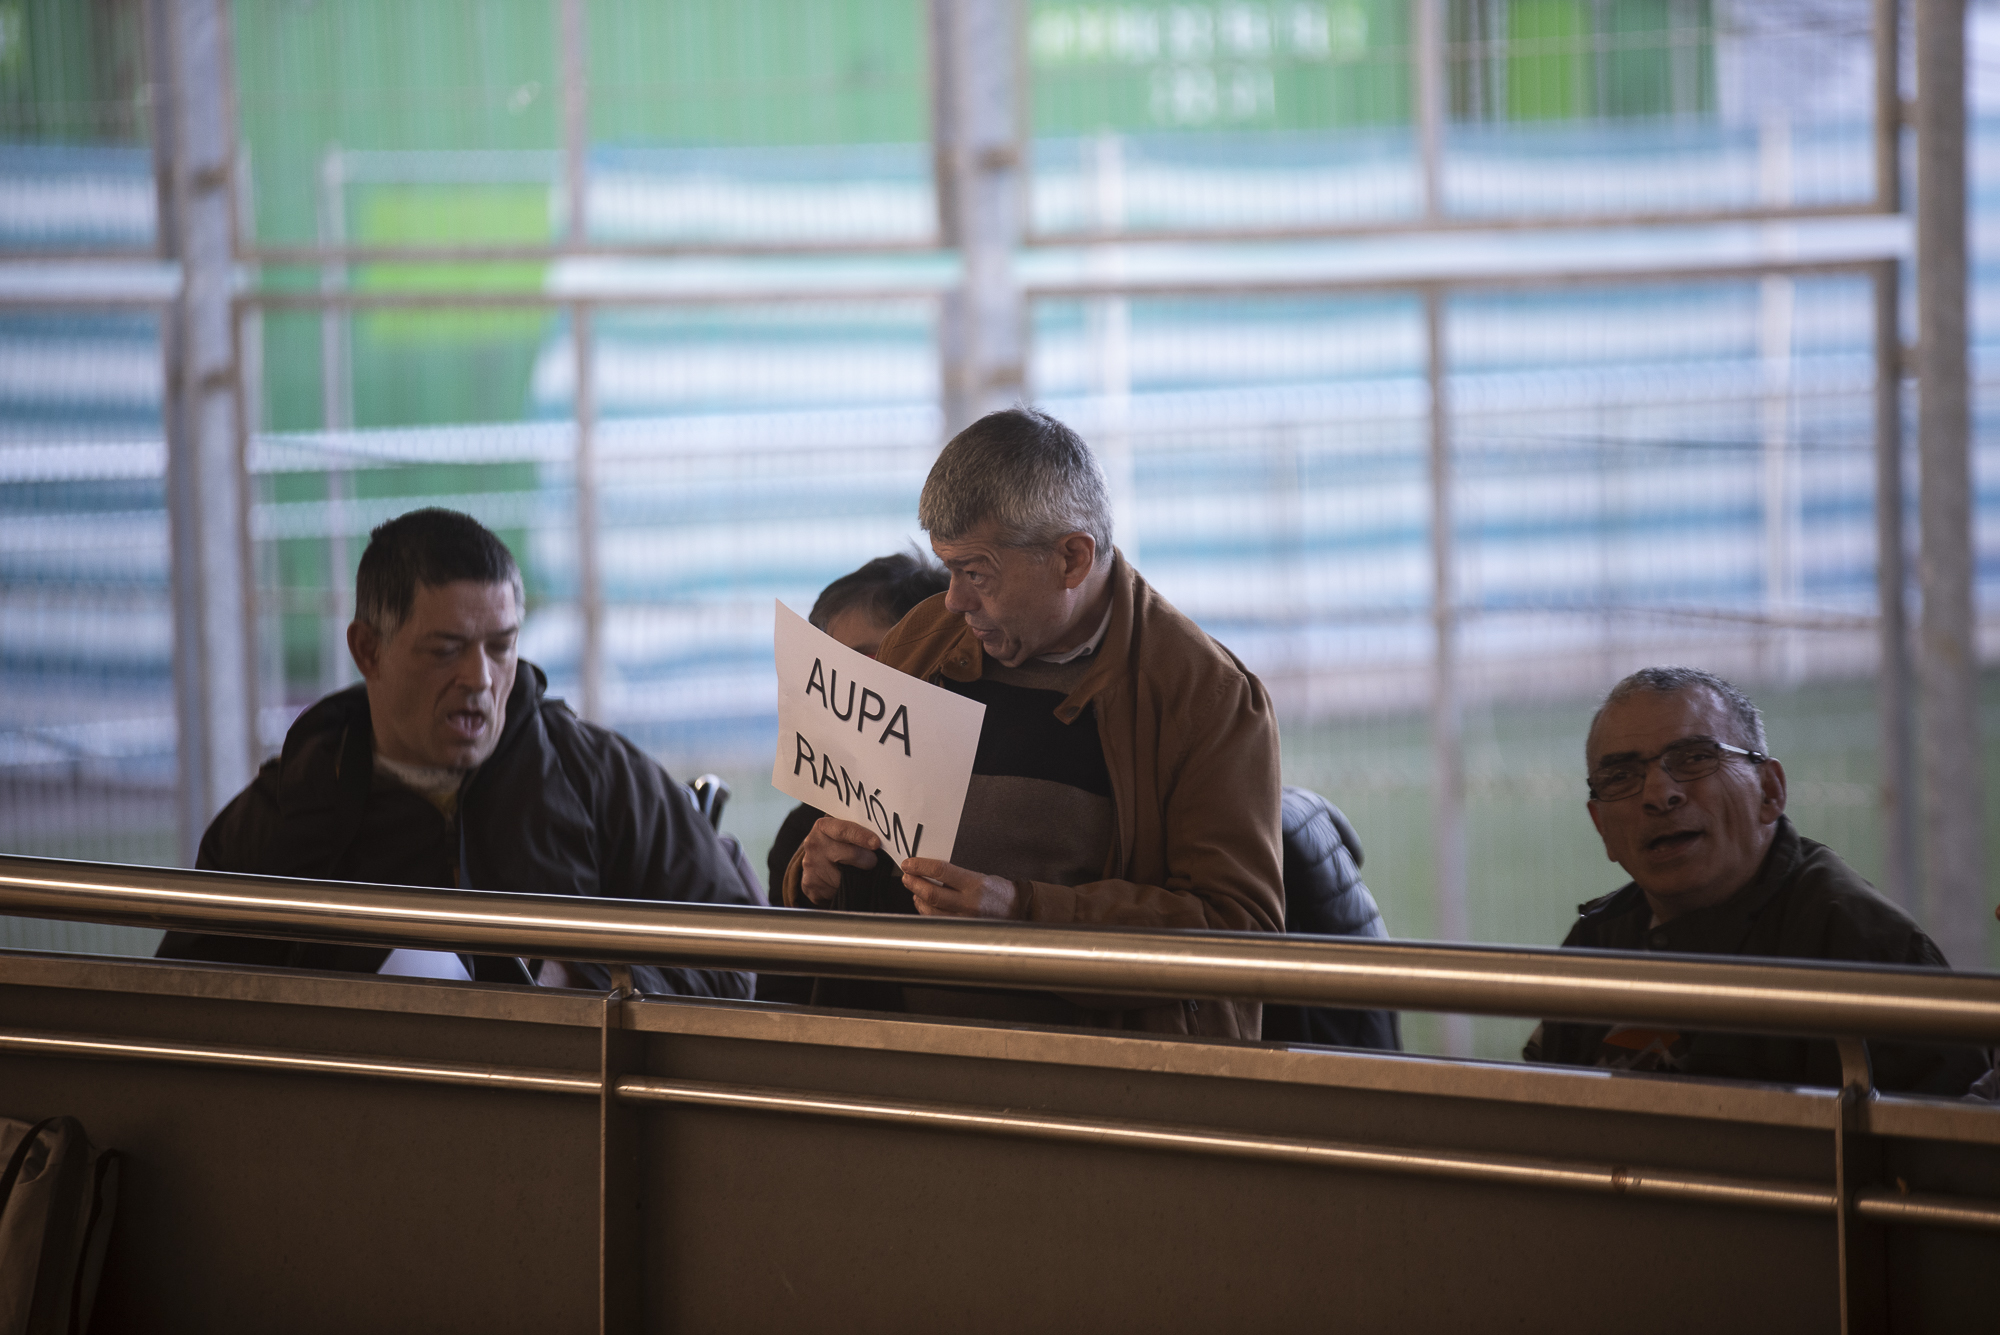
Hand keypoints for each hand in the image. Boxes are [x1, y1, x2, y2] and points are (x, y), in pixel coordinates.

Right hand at [798, 817, 881, 905]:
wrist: (813, 861)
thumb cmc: (835, 844)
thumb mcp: (842, 832)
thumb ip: (858, 831)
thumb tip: (884, 838)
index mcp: (824, 827)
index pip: (844, 830)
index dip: (861, 836)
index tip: (876, 843)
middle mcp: (814, 845)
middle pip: (851, 854)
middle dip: (867, 860)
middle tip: (871, 861)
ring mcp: (811, 866)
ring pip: (846, 876)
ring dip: (856, 877)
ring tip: (852, 871)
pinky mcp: (811, 885)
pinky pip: (836, 890)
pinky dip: (844, 888)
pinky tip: (841, 881)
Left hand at [900, 857, 1020, 918]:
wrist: (1020, 911)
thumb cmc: (1000, 892)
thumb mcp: (981, 876)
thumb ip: (957, 875)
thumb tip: (930, 870)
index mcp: (975, 884)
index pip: (941, 871)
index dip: (921, 866)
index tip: (909, 863)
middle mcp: (969, 903)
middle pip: (931, 893)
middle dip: (913, 883)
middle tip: (907, 876)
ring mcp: (965, 919)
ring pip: (930, 910)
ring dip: (917, 898)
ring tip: (914, 889)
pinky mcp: (962, 929)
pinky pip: (936, 921)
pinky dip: (925, 912)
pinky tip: (924, 904)